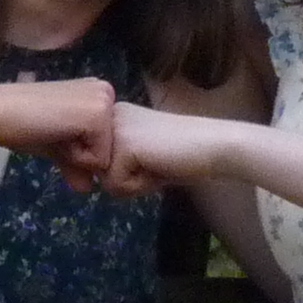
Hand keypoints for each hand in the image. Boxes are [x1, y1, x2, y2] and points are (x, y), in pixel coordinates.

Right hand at [0, 75, 118, 184]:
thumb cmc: (20, 124)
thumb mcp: (56, 145)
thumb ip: (76, 163)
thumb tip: (88, 188)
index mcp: (98, 94)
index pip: (106, 144)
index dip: (78, 151)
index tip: (53, 132)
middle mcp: (107, 92)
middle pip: (109, 151)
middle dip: (78, 154)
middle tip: (50, 132)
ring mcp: (104, 103)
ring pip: (105, 157)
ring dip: (75, 156)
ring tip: (51, 131)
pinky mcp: (97, 116)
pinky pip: (97, 160)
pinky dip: (73, 157)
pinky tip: (54, 133)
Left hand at [105, 103, 230, 193]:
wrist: (213, 145)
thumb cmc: (183, 154)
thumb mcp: (139, 155)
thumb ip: (113, 162)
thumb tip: (89, 180)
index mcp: (112, 115)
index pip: (97, 161)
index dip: (126, 171)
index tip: (151, 157)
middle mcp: (108, 117)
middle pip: (99, 171)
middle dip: (127, 178)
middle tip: (156, 162)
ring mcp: (114, 129)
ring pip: (105, 181)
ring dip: (133, 183)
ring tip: (157, 164)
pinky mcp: (123, 146)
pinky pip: (116, 186)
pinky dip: (139, 186)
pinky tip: (159, 167)